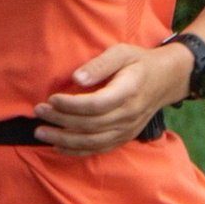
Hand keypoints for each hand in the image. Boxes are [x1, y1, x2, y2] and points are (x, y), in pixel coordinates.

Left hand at [36, 38, 190, 154]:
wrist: (165, 80)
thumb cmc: (139, 62)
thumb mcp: (122, 52)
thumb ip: (100, 64)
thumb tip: (76, 78)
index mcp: (129, 91)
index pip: (96, 105)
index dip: (71, 105)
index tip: (52, 98)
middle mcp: (129, 114)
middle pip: (90, 125)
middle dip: (60, 120)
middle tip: (39, 112)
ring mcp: (127, 129)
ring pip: (92, 141)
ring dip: (64, 139)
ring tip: (41, 132)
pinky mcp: (124, 137)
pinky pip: (99, 149)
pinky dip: (77, 151)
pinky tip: (58, 146)